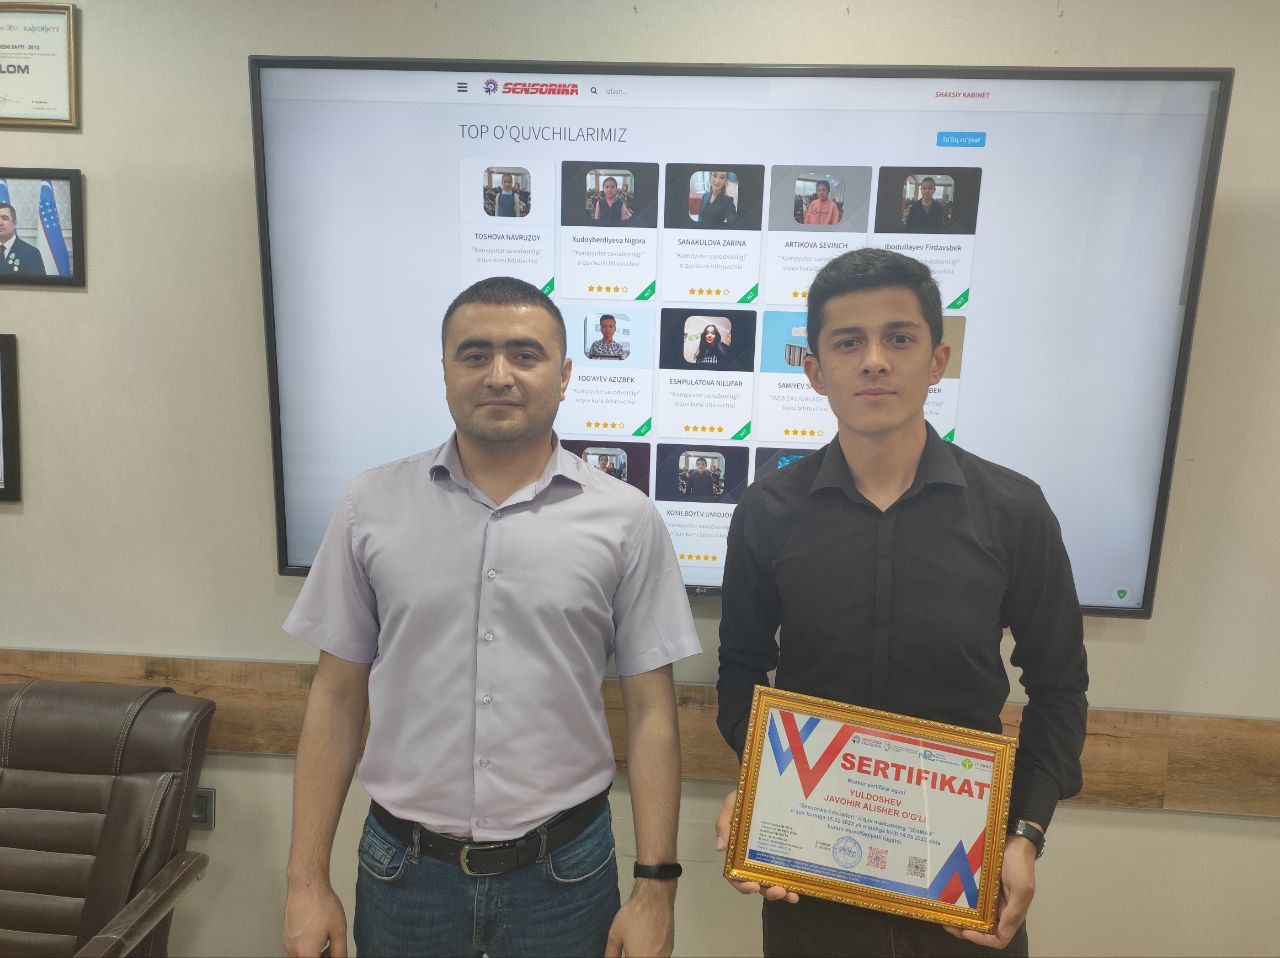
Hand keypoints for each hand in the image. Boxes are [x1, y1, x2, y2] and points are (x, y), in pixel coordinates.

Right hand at [283, 880, 347, 957]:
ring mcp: (287, 942)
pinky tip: (318, 931)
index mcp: (306, 953)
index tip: (334, 954)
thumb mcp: (339, 931)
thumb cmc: (321, 904)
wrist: (307, 886)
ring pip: (303, 954)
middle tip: (333, 948)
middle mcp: (292, 950)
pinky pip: (298, 946)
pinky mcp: (286, 934)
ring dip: (315, 952)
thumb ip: (340, 952)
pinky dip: (308, 945)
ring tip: (328, 938)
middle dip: (322, 957)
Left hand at [604, 879, 675, 956]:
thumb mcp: (615, 934)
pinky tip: (647, 943)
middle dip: (634, 955)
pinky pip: (660, 956)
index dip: (628, 956)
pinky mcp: (670, 948)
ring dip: (644, 955)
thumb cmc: (636, 914)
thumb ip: (611, 953)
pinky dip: (653, 953)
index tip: (625, 953)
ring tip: (639, 944)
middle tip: (630, 949)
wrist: (654, 898)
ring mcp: (664, 955)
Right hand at [713, 790, 798, 903]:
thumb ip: (723, 824)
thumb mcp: (730, 806)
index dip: (742, 885)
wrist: (764, 788)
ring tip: (791, 894)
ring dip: (780, 893)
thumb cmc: (744, 799)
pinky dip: (792, 885)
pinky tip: (799, 889)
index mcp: (737, 852)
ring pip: (772, 883)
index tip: (753, 886)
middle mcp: (752, 860)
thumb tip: (719, 848)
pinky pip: (786, 874)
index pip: (736, 875)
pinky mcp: (783, 855)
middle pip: (756, 883)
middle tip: (778, 890)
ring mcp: (769, 859)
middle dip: (766, 892)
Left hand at [945, 835, 1035, 949]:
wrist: (1013, 839)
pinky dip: (957, 903)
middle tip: (948, 924)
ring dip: (958, 918)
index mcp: (1010, 914)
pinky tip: (946, 899)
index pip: (998, 939)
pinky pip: (967, 899)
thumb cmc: (1020, 865)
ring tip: (944, 914)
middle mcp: (998, 909)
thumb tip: (1002, 934)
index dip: (982, 940)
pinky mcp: (978, 886)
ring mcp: (987, 898)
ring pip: (972, 916)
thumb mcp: (1022, 888)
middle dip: (964, 930)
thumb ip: (1014, 911)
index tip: (967, 931)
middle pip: (981, 929)